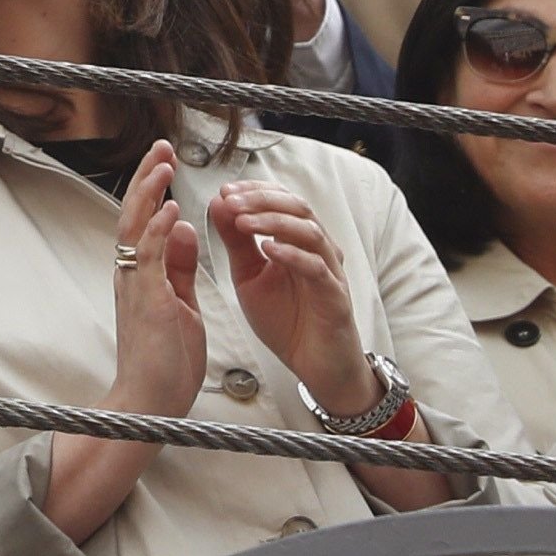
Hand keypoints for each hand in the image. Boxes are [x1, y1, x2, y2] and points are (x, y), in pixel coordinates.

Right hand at [102, 146, 209, 417]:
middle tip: (163, 147)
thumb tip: (184, 229)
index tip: (166, 161)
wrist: (151, 400)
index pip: (143, 221)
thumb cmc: (166, 359)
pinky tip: (171, 210)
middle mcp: (131, 273)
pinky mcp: (148, 301)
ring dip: (150, 194)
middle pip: (133, 214)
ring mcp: (136, 285)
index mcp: (141, 274)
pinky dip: (157, 230)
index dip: (154, 189)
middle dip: (148, 179)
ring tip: (164, 164)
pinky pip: (149, 258)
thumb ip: (179, 267)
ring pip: (135, 228)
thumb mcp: (179, 303)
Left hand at [204, 176, 374, 418]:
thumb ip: (236, 241)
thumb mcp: (249, 274)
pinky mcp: (335, 298)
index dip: (254, 190)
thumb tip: (220, 202)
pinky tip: (269, 250)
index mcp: (297, 242)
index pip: (281, 200)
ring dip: (274, 222)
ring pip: (310, 233)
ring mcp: (330, 273)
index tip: (224, 190)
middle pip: (298, 208)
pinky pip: (318, 269)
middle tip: (230, 200)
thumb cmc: (285, 320)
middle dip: (261, 200)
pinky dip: (293, 255)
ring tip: (243, 221)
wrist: (314, 365)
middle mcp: (318, 251)